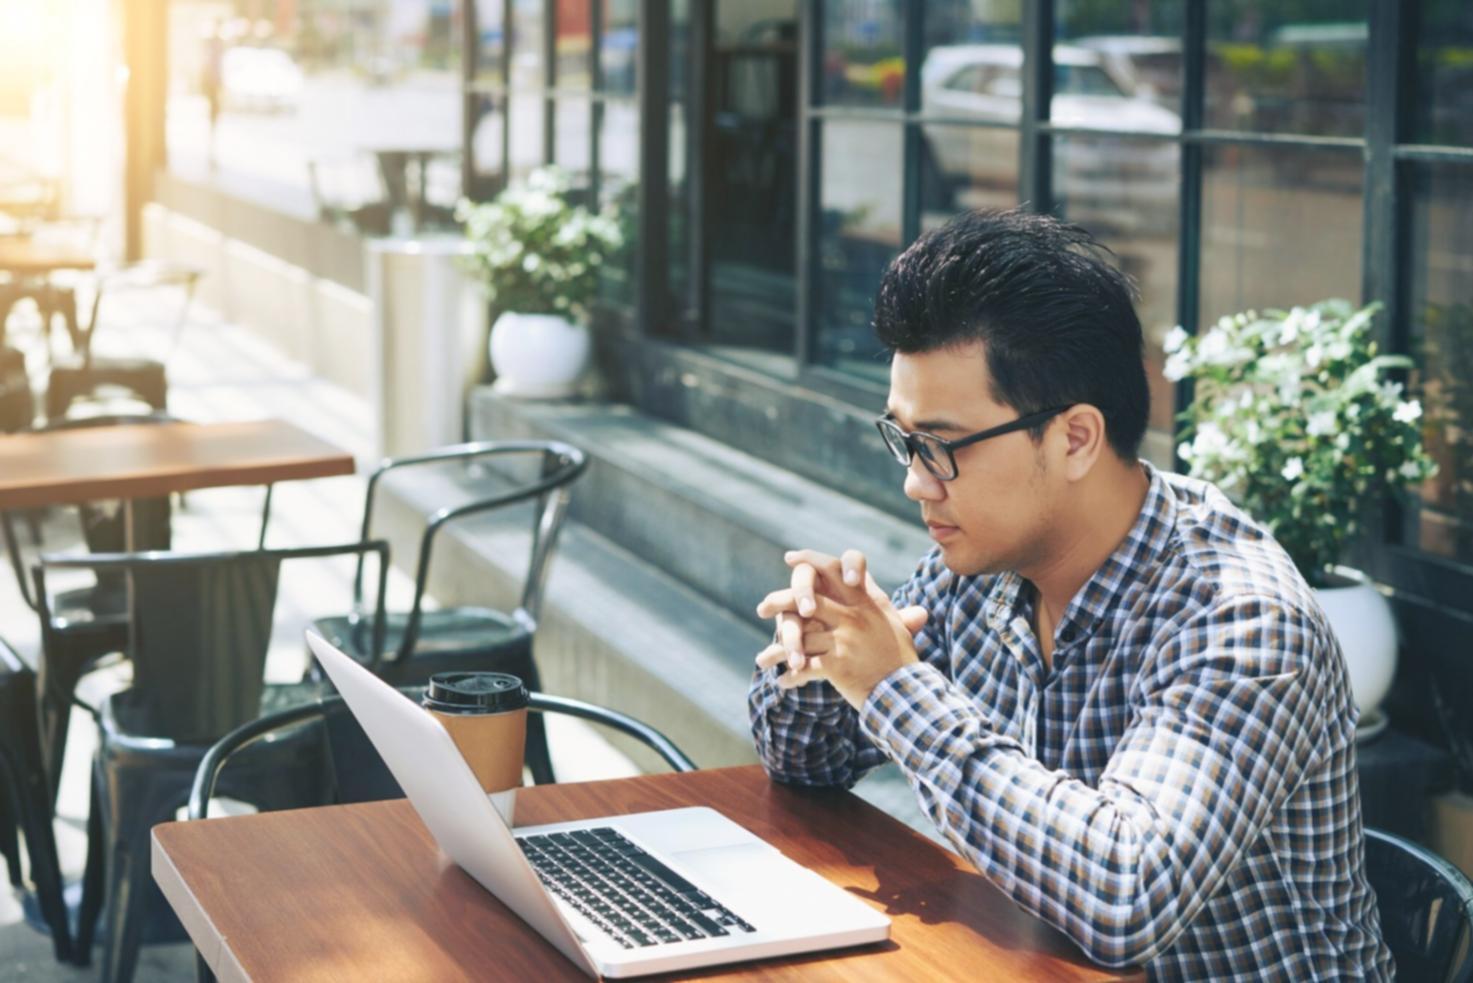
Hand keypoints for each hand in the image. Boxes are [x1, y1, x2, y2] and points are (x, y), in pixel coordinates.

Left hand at [754, 549, 926, 707]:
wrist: (906, 692)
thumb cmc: (899, 657)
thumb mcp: (891, 621)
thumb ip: (874, 600)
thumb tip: (863, 579)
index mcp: (865, 602)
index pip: (834, 568)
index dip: (810, 560)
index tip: (791, 557)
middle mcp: (853, 616)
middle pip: (806, 600)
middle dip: (779, 602)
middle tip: (761, 608)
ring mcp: (844, 640)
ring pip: (799, 636)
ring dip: (778, 651)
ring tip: (763, 660)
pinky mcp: (837, 665)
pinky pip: (805, 667)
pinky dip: (792, 676)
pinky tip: (783, 682)